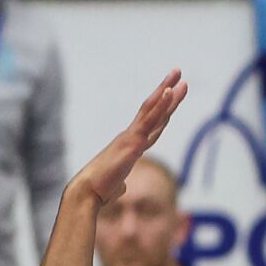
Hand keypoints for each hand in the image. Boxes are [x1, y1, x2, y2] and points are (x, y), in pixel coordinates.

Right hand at [70, 69, 187, 205]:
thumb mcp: (114, 186)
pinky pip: (149, 120)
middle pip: (154, 110)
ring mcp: (131, 137)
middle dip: (167, 91)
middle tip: (178, 73)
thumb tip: (121, 187)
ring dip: (167, 92)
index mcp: (130, 146)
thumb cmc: (97, 191)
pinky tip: (169, 92)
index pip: (152, 124)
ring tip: (178, 75)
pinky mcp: (132, 142)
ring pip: (153, 110)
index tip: (173, 95)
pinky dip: (160, 105)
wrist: (86, 192)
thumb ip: (120, 182)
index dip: (164, 110)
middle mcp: (131, 137)